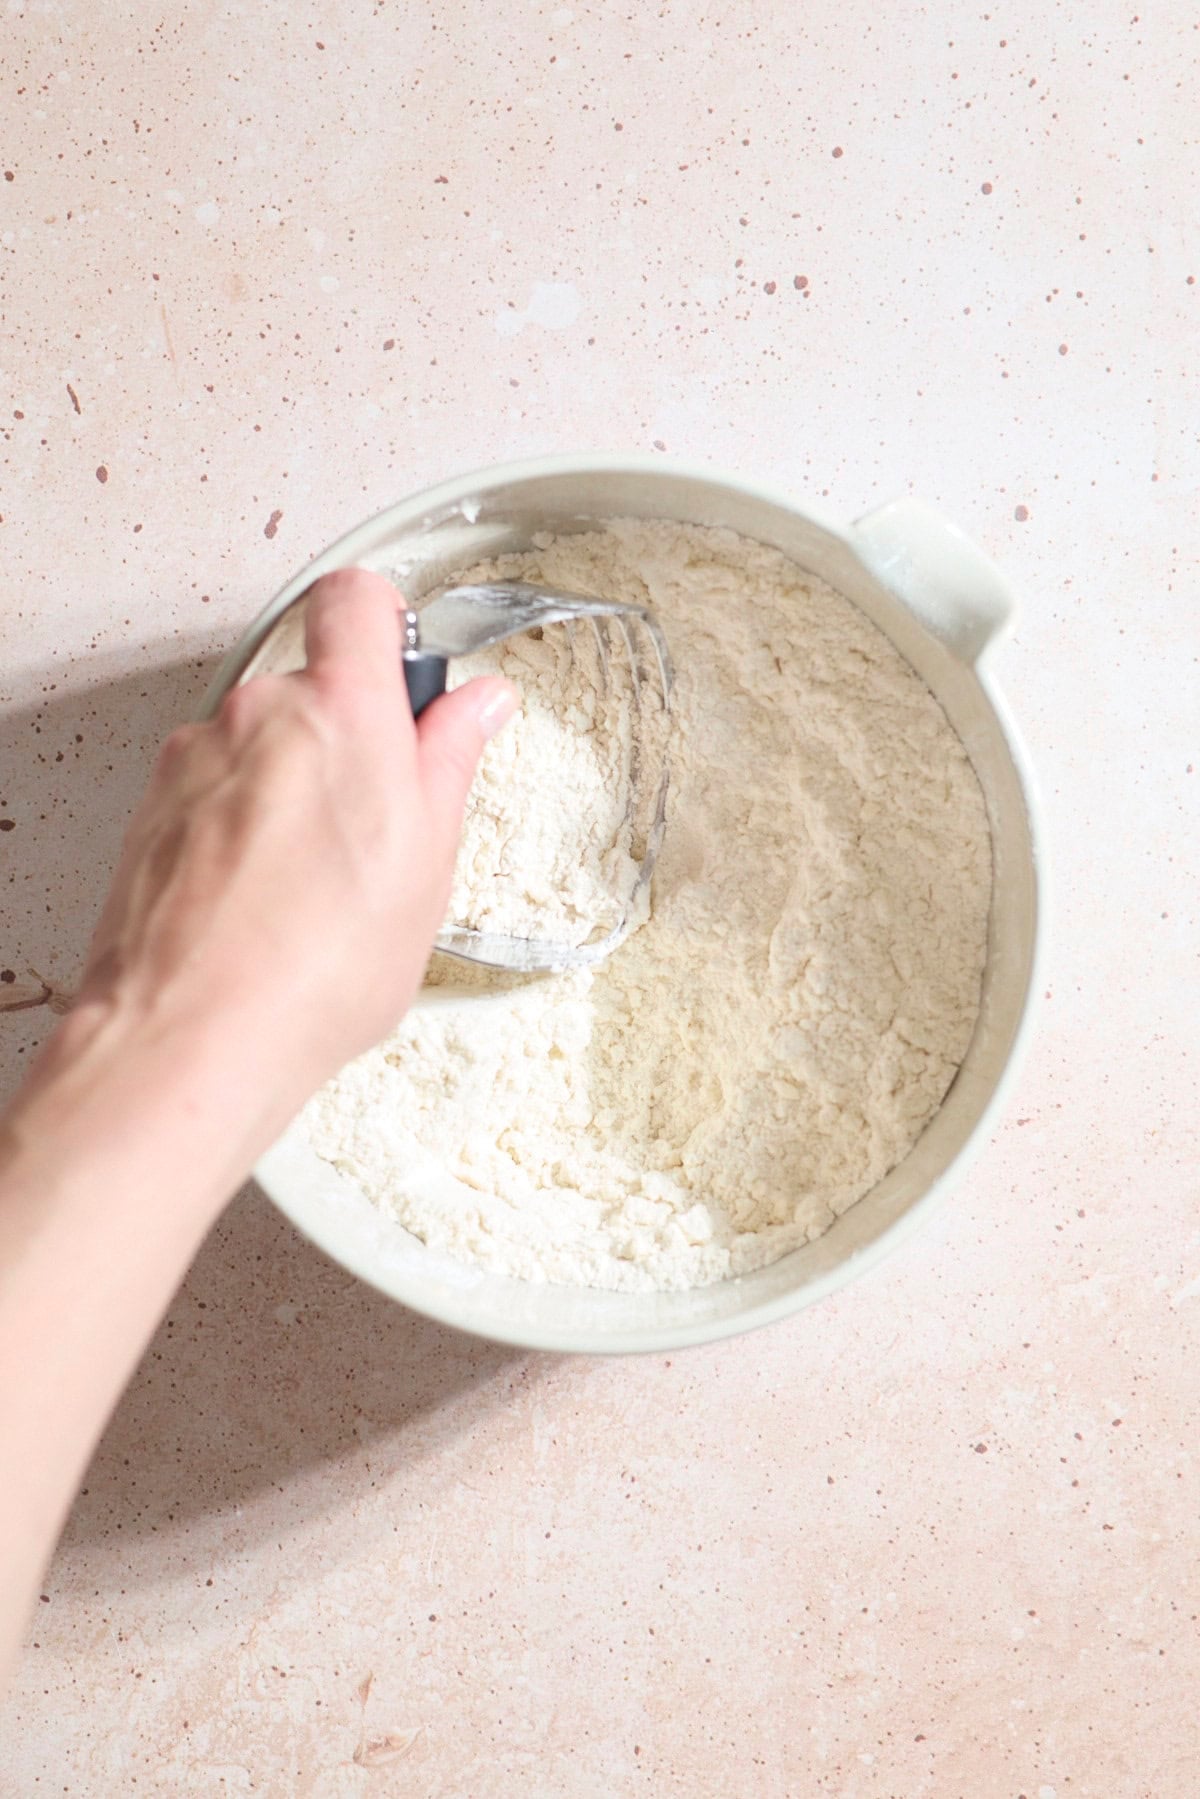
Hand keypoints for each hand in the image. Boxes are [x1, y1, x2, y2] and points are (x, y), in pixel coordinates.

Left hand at [74, 567, 517, 1099]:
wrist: (192, 1033)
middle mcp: (259, 714)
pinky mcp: (154, 806)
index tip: (407, 667)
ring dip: (289, 790)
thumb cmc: (314, 964)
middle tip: (378, 822)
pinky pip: (214, 791)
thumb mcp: (426, 862)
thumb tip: (476, 708)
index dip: (387, 622)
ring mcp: (197, 758)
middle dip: (347, 741)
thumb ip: (448, 761)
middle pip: (312, 689)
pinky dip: (239, 827)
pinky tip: (264, 900)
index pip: (357, 600)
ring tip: (315, 884)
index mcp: (343, 710)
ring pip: (260, 746)